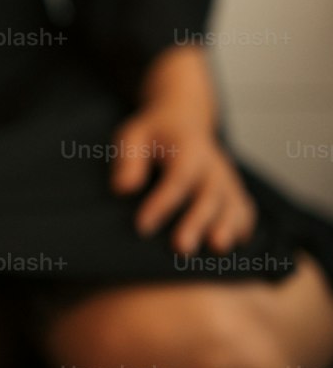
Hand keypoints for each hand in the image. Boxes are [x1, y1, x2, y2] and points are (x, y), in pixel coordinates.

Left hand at [110, 106, 256, 254]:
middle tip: (182, 247)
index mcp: (188, 149)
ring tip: (218, 248)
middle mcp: (213, 166)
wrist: (185, 119)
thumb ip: (130, 161)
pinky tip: (237, 245)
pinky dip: (243, 227)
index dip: (162, 202)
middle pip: (208, 196)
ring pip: (232, 204)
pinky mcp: (233, 191)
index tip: (143, 225)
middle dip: (197, 222)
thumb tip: (123, 188)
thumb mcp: (135, 136)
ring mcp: (227, 179)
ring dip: (227, 227)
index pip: (177, 178)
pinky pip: (244, 209)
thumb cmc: (156, 134)